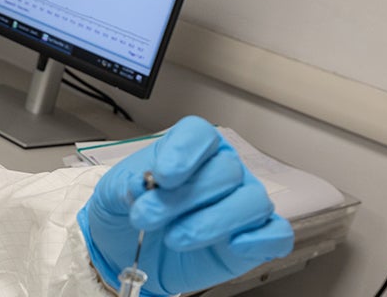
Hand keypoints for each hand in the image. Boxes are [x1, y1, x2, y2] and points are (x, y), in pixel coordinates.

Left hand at [77, 116, 293, 295]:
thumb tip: (141, 184)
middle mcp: (222, 172)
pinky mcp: (253, 240)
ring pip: (252, 202)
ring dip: (213, 221)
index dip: (185, 150)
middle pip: (225, 170)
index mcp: (189, 151)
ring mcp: (240, 206)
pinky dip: (260, 239)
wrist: (127, 251)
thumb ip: (124, 186)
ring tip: (175, 238)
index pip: (199, 134)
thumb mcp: (111, 194)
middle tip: (148, 217)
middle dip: (185, 197)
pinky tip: (232, 245)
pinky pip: (275, 234)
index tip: (163, 175)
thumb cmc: (128, 212)